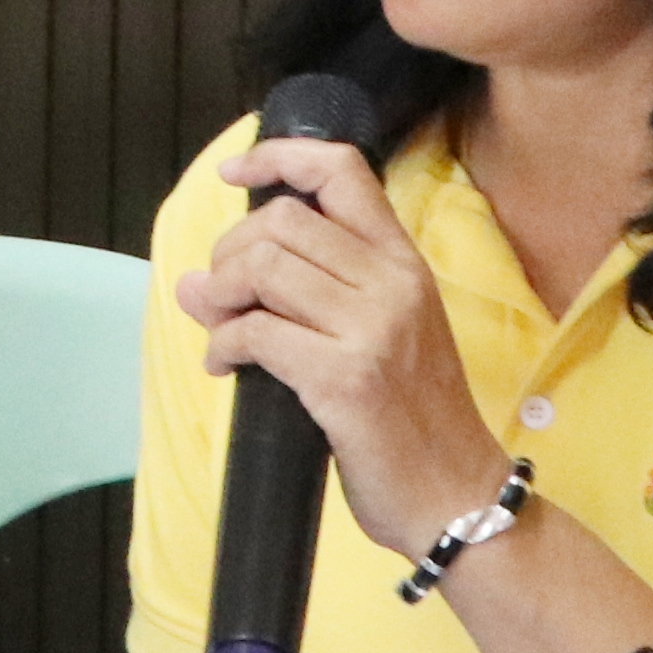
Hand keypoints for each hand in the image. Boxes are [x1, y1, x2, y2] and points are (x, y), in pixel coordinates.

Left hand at [177, 136, 503, 557]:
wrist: (457, 496)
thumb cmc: (413, 420)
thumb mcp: (380, 336)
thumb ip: (302, 296)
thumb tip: (195, 281)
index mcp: (405, 263)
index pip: (344, 171)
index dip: (279, 156)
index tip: (234, 174)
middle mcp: (393, 283)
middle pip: (282, 220)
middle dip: (229, 250)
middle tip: (221, 296)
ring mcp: (371, 329)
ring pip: (262, 267)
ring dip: (219, 296)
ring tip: (219, 331)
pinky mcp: (344, 378)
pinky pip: (254, 333)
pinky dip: (222, 345)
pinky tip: (223, 366)